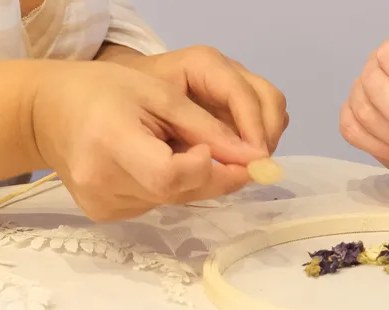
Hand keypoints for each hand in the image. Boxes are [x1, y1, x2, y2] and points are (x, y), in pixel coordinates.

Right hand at [32, 60, 268, 220]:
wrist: (46, 113)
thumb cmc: (105, 91)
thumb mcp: (159, 94)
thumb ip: (207, 128)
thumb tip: (255, 158)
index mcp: (110, 143)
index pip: (169, 175)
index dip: (206, 167)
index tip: (223, 150)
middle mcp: (102, 182)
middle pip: (178, 193)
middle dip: (213, 175)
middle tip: (227, 154)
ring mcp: (102, 204)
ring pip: (172, 201)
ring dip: (191, 180)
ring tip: (176, 149)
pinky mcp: (105, 215)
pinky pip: (156, 204)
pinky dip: (169, 187)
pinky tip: (154, 163)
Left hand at [116, 45, 288, 154]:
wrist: (114, 101)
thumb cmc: (127, 106)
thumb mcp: (158, 119)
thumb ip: (203, 135)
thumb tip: (245, 164)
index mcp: (203, 63)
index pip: (242, 93)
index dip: (252, 128)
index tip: (251, 163)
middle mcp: (227, 70)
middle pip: (269, 98)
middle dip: (265, 135)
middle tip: (251, 167)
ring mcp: (237, 86)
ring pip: (274, 109)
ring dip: (266, 140)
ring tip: (244, 164)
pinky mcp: (240, 104)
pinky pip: (267, 121)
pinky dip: (261, 141)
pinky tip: (239, 157)